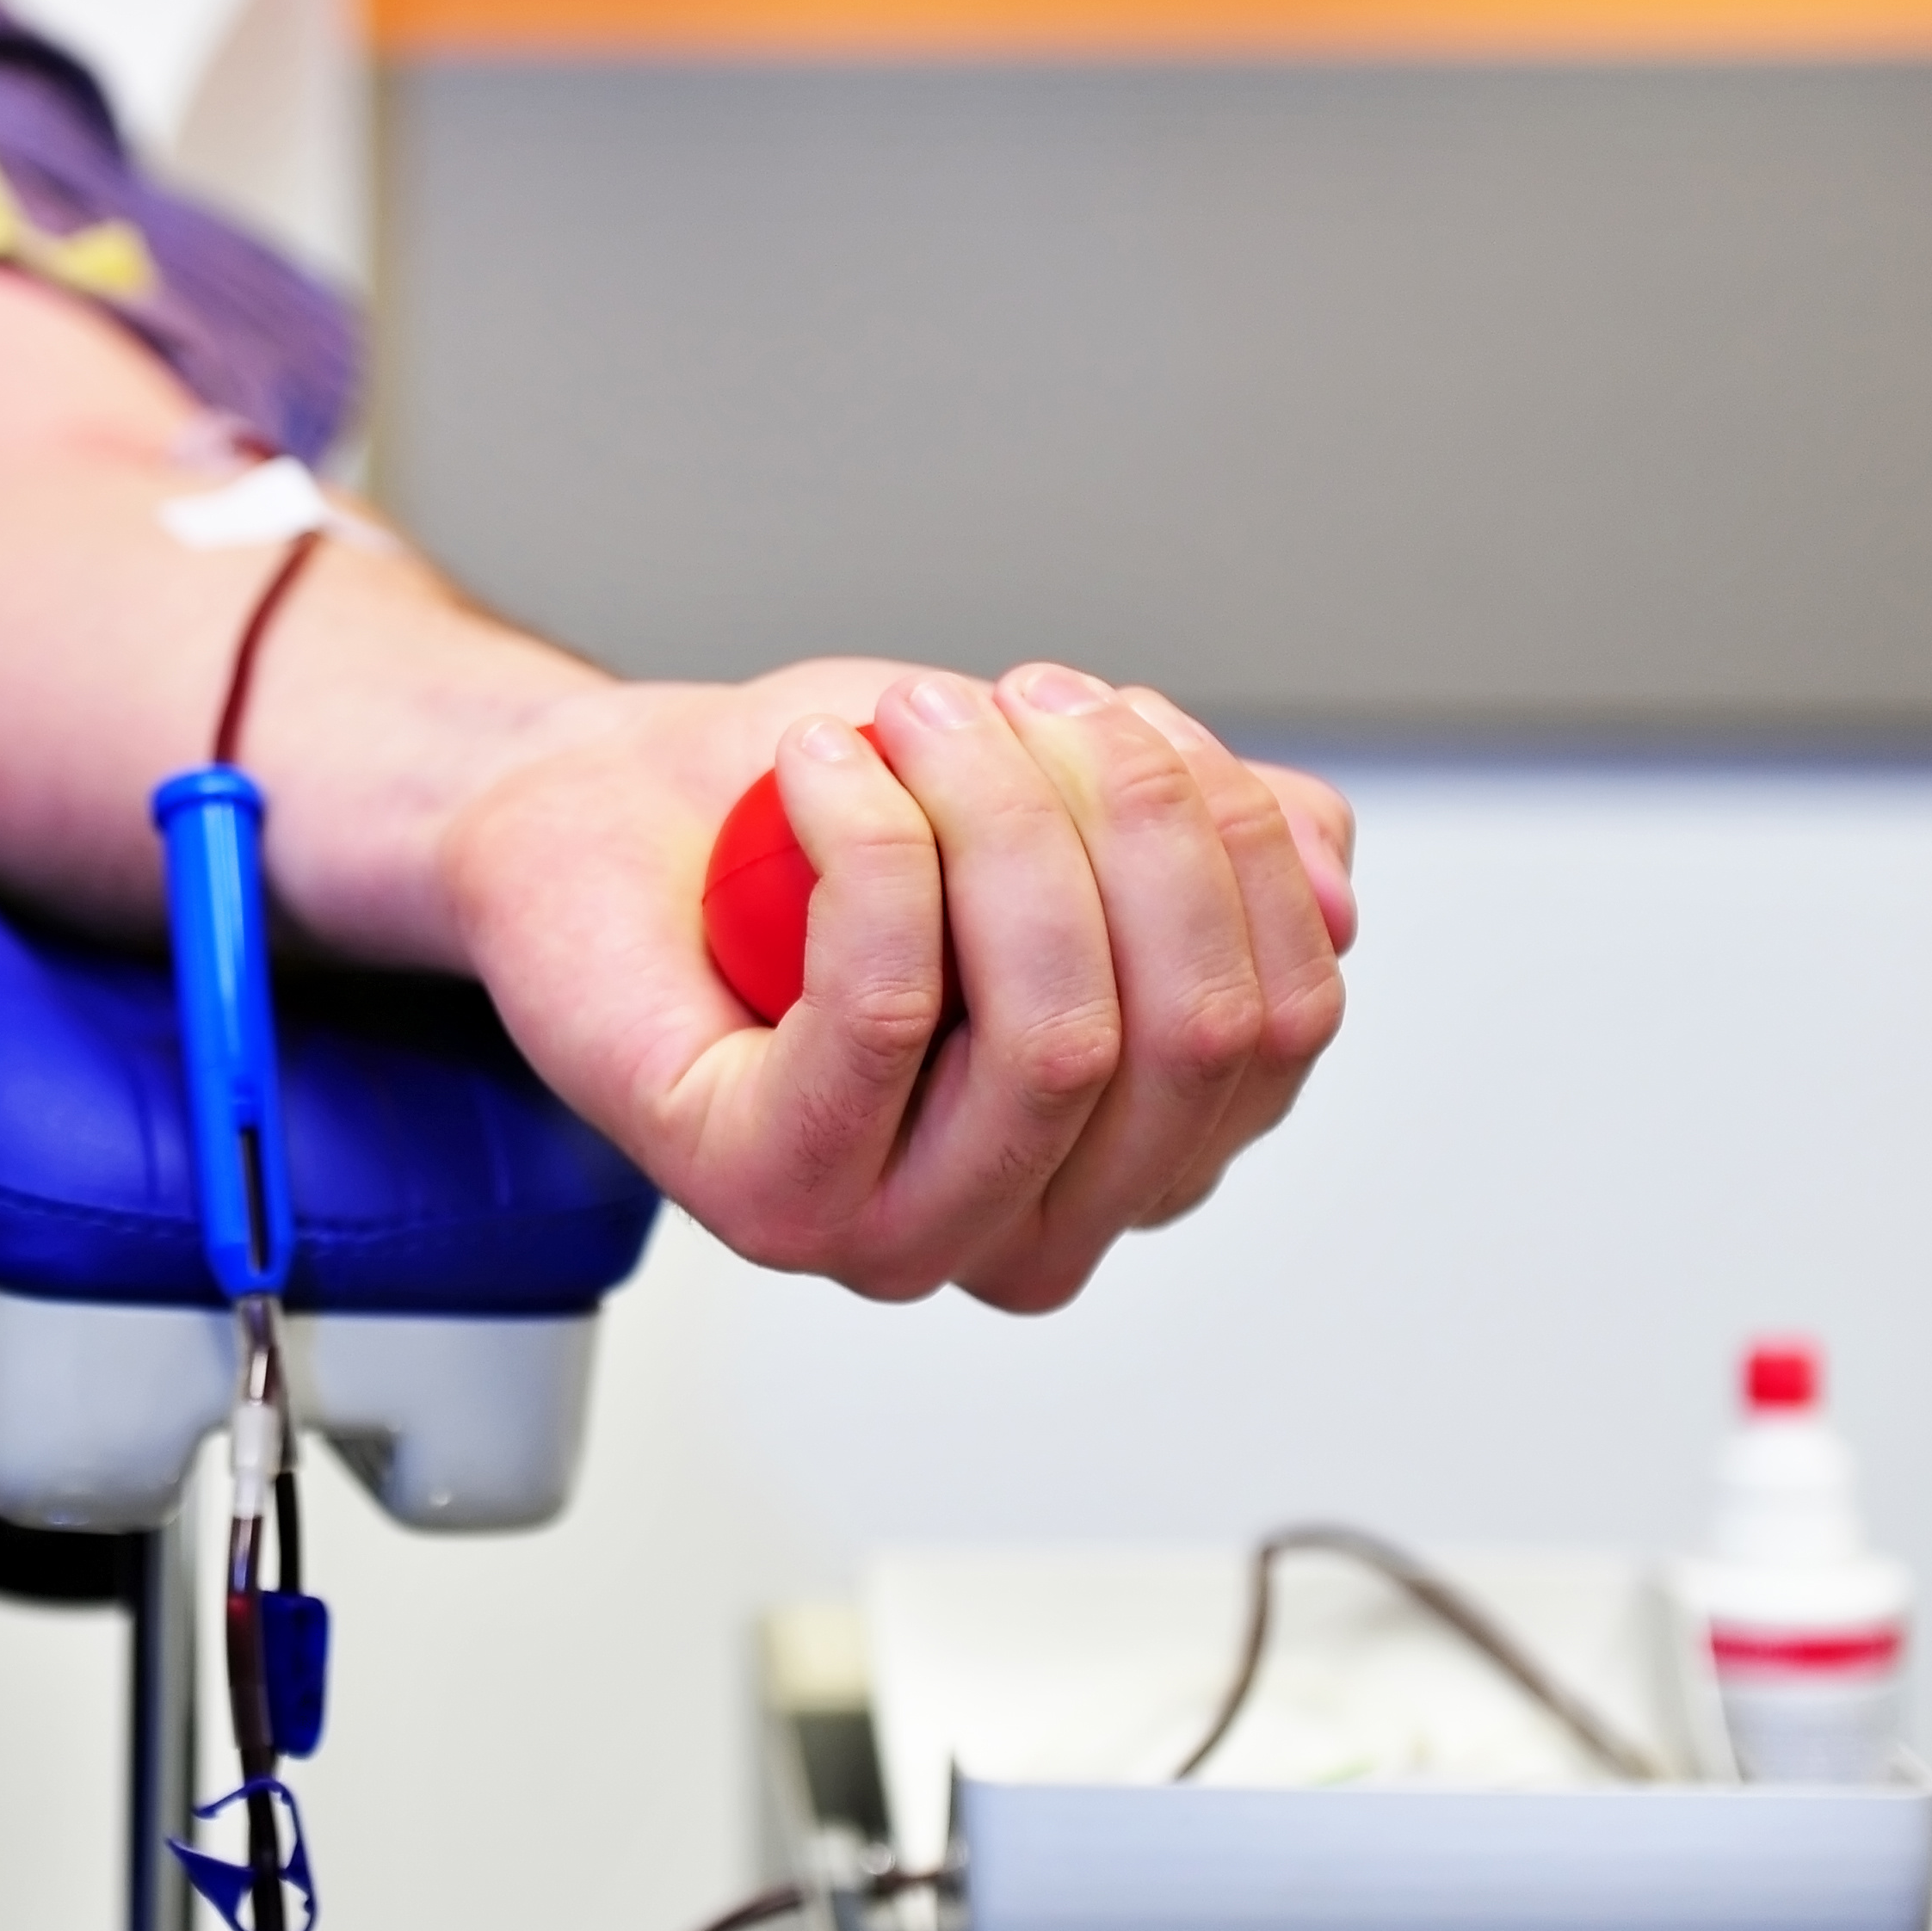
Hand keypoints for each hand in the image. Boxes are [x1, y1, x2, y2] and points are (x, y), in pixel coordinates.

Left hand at [441, 661, 1353, 1310]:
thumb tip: (1329, 887)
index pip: (1282, 1017)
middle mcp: (1035, 1224)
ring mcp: (900, 1233)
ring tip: (909, 723)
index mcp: (1137, 1151)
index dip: (1231, 836)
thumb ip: (1217, 842)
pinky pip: (889, 1013)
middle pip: (1194, 1030)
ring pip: (1058, 1032)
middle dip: (1124, 814)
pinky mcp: (768, 1198)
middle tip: (1008, 697)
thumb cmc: (815, 820)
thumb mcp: (1060, 791)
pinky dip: (873, 847)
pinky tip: (819, 774)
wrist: (602, 818)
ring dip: (997, 819)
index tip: (1117, 713)